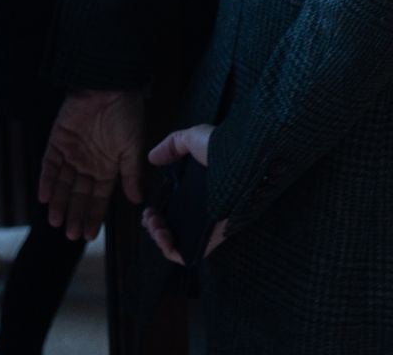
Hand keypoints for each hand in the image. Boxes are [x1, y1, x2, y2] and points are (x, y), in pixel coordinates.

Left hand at [39, 89, 145, 240]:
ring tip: (56, 221)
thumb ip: (132, 174)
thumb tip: (137, 200)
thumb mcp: (133, 147)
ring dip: (58, 202)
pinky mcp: (57, 141)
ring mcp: (72, 153)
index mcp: (107, 167)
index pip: (99, 197)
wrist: (110, 87)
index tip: (90, 235)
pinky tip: (44, 197)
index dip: (94, 215)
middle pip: (79, 195)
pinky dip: (46, 180)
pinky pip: (50, 165)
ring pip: (62, 184)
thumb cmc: (126, 114)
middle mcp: (88, 164)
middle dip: (75, 214)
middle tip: (71, 235)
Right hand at [140, 125, 228, 264]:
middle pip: (170, 227)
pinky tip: (164, 239)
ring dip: (158, 237)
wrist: (243, 164)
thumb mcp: (194, 138)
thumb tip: (153, 157)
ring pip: (176, 242)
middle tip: (152, 219)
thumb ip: (173, 144)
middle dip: (153, 226)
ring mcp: (206, 226)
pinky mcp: (212, 239)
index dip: (155, 213)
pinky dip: (171, 251)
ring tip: (158, 228)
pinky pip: (187, 254)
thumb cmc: (223, 150)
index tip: (149, 209)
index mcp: (197, 191)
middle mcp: (201, 209)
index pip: (171, 209)